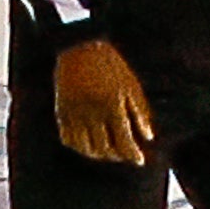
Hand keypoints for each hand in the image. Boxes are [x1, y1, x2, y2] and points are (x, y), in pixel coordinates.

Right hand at [53, 38, 153, 165]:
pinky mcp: (61, 111)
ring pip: (85, 147)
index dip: (133, 155)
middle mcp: (92, 113)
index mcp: (112, 107)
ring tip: (108, 152)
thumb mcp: (131, 87)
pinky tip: (89, 145)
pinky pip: (68, 138)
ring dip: (98, 154)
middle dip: (117, 156)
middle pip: (104, 148)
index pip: (124, 142)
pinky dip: (79, 146)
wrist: (80, 47)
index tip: (140, 161)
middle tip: (125, 155)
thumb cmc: (112, 67)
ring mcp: (74, 113)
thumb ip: (139, 114)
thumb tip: (148, 138)